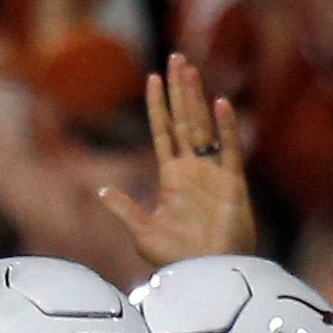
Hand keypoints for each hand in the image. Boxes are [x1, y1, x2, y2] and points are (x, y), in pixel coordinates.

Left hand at [94, 53, 254, 268]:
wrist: (205, 275)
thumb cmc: (177, 258)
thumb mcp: (141, 231)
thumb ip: (123, 208)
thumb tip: (101, 190)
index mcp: (171, 177)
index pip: (162, 131)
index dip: (157, 105)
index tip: (151, 78)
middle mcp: (192, 168)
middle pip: (184, 119)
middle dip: (179, 89)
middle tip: (175, 58)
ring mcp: (213, 172)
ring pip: (202, 125)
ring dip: (195, 97)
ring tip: (189, 69)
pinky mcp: (231, 183)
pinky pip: (228, 149)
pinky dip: (224, 128)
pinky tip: (219, 104)